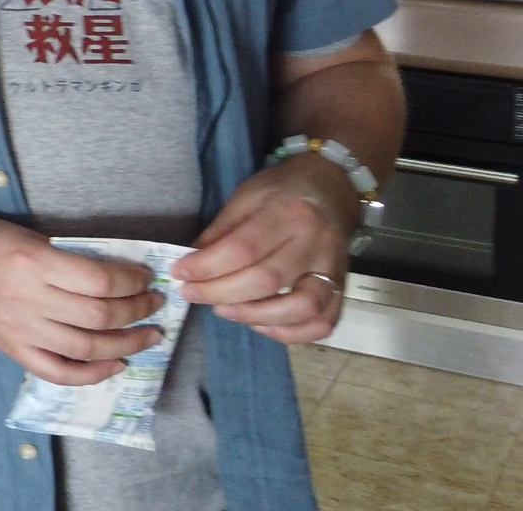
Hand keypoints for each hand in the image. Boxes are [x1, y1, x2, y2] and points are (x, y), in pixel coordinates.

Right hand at [0, 214, 164, 384]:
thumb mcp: (26, 236)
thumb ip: (66, 257)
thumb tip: (117, 276)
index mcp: (33, 261)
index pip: (100, 280)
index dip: (133, 281)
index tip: (146, 277)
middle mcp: (27, 299)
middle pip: (100, 316)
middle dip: (138, 312)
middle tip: (154, 304)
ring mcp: (18, 329)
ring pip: (86, 348)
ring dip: (127, 344)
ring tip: (147, 335)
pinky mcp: (11, 348)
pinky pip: (58, 372)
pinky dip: (92, 374)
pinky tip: (114, 364)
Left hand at [173, 155, 355, 343]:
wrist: (332, 189)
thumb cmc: (282, 191)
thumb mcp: (246, 197)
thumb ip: (222, 231)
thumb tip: (194, 264)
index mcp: (288, 213)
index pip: (244, 248)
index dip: (207, 266)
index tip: (179, 274)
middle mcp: (315, 243)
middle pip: (268, 280)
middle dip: (221, 293)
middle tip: (192, 294)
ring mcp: (334, 269)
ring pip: (301, 307)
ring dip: (256, 316)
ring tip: (224, 310)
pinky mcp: (343, 289)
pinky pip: (323, 323)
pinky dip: (291, 333)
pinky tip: (261, 325)